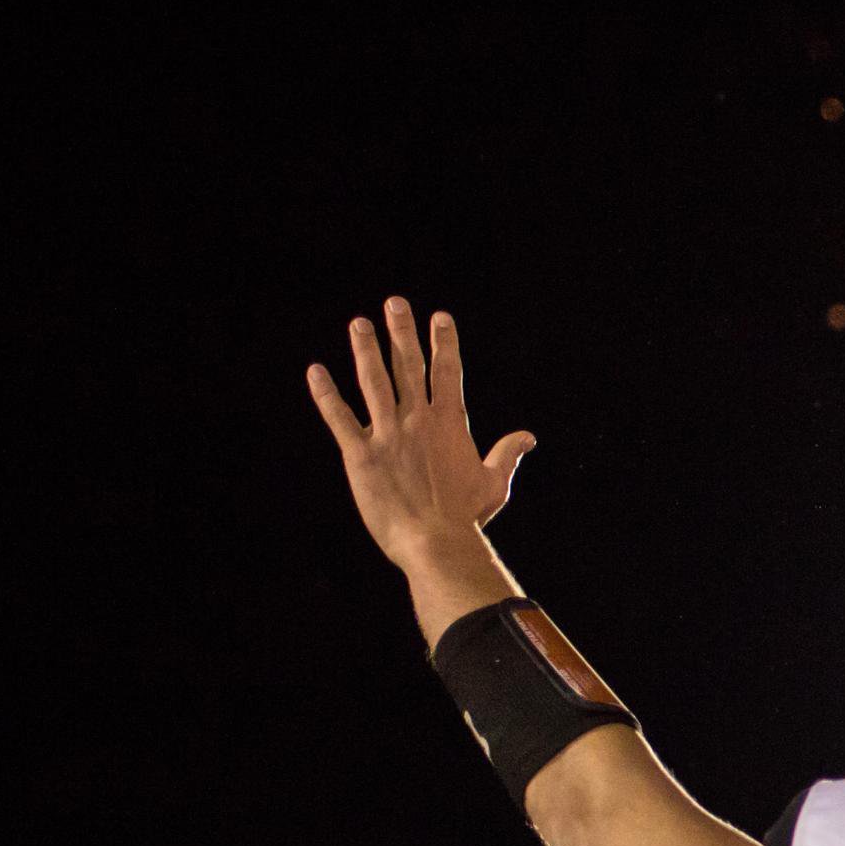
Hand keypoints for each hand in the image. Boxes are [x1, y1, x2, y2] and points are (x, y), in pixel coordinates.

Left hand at [305, 297, 535, 568]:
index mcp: (449, 423)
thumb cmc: (467, 517)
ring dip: (365, 349)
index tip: (439, 317)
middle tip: (395, 303)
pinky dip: (325, 394)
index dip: (443, 342)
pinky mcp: (359, 454)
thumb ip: (508, 454)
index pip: (447, 371)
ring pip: (373, 382)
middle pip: (408, 365)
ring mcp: (387, 434)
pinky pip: (338, 418)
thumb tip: (528, 436)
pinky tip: (315, 372)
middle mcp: (417, 420)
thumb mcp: (495, 483)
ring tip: (358, 323)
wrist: (434, 542)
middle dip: (402, 332)